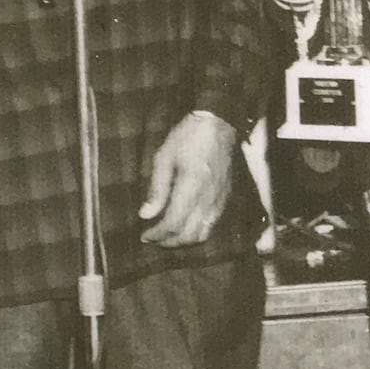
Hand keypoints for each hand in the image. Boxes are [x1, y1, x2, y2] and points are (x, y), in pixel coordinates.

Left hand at [139, 111, 236, 246]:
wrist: (219, 126)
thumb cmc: (188, 138)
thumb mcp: (164, 157)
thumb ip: (157, 189)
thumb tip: (145, 214)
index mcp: (192, 186)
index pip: (174, 223)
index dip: (158, 234)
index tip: (144, 235)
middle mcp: (208, 198)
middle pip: (188, 235)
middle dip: (168, 242)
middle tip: (153, 240)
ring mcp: (219, 201)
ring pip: (202, 235)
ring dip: (183, 242)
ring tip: (167, 238)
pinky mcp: (225, 199)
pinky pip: (212, 226)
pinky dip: (196, 233)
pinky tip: (185, 227)